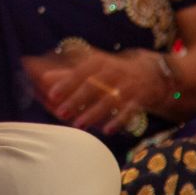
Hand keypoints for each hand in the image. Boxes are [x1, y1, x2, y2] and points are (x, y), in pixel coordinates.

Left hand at [29, 46, 159, 132]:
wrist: (152, 72)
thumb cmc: (113, 70)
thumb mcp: (94, 68)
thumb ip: (69, 73)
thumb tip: (44, 77)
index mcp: (101, 63)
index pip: (81, 71)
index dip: (67, 82)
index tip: (52, 94)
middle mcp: (115, 72)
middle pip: (94, 86)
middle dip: (76, 99)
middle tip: (60, 113)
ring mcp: (129, 86)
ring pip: (110, 100)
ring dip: (94, 113)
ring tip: (78, 125)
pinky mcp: (140, 100)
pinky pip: (130, 111)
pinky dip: (119, 121)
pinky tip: (107, 131)